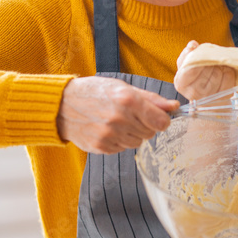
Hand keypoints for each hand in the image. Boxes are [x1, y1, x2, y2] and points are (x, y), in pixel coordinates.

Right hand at [57, 76, 178, 153]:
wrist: (63, 105)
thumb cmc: (94, 92)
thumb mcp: (123, 88)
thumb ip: (151, 99)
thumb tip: (174, 107)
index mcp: (128, 100)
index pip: (161, 122)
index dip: (162, 120)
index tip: (158, 118)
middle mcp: (120, 119)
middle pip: (151, 133)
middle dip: (146, 125)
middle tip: (130, 115)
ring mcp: (110, 135)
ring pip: (138, 143)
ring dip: (133, 134)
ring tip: (117, 121)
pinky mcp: (101, 147)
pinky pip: (123, 149)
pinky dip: (120, 141)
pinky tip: (108, 129)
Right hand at [174, 40, 236, 100]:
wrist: (205, 93)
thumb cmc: (194, 76)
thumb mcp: (187, 63)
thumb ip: (188, 52)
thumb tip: (193, 45)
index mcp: (181, 83)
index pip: (193, 67)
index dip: (200, 58)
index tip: (203, 56)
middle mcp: (193, 93)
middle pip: (207, 68)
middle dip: (210, 62)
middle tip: (210, 62)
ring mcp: (209, 97)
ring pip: (218, 72)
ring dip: (220, 66)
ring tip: (216, 67)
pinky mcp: (223, 98)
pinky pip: (229, 77)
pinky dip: (229, 71)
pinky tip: (223, 72)